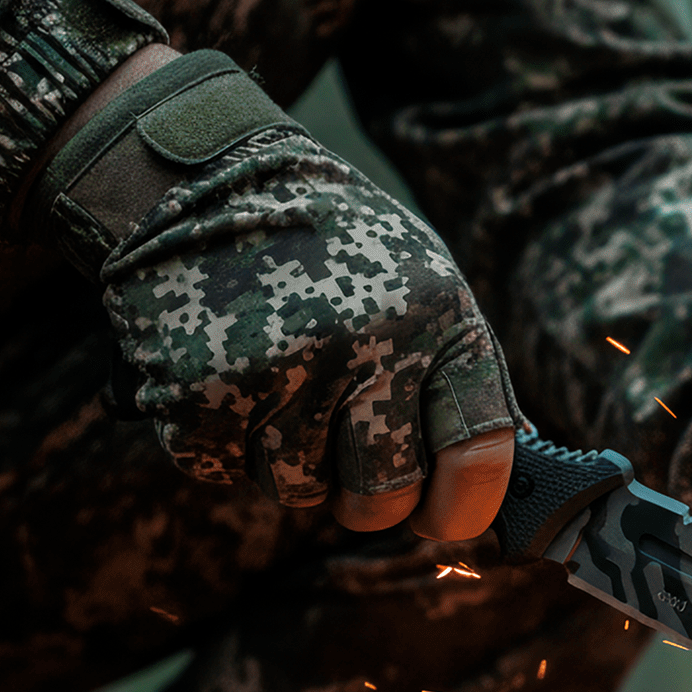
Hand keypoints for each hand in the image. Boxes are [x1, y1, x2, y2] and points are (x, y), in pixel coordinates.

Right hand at [27, 47, 517, 534]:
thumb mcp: (422, 284)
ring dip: (283, 462)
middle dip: (364, 500)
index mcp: (438, 319)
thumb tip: (492, 489)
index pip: (477, 454)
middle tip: (342, 463)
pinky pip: (220, 469)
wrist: (199, 173)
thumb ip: (459, 379)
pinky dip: (217, 443)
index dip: (460, 507)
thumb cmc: (329, 244)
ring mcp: (283, 366)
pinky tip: (222, 379)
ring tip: (275, 388)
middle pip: (383, 496)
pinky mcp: (201, 383)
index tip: (437, 518)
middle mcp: (369, 343)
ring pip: (297, 490)